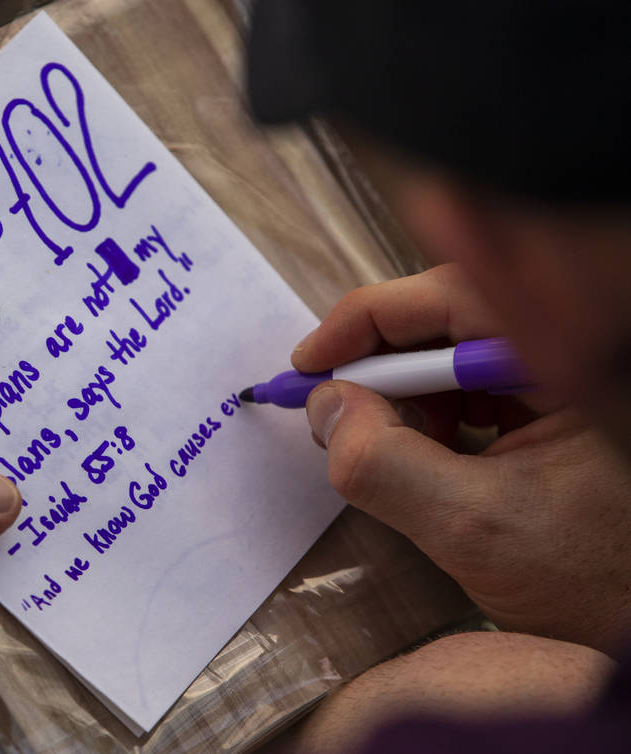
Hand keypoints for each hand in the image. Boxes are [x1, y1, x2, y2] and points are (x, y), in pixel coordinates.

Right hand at [296, 264, 630, 653]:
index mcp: (567, 359)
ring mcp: (557, 383)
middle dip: (377, 365)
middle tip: (329, 407)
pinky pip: (468, 390)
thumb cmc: (594, 580)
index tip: (310, 364)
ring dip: (400, 396)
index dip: (365, 323)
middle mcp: (563, 356)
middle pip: (442, 322)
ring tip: (377, 443)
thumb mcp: (472, 526)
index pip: (447, 299)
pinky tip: (421, 455)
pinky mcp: (547, 411)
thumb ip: (385, 466)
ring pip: (449, 357)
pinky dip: (428, 417)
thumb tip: (325, 408)